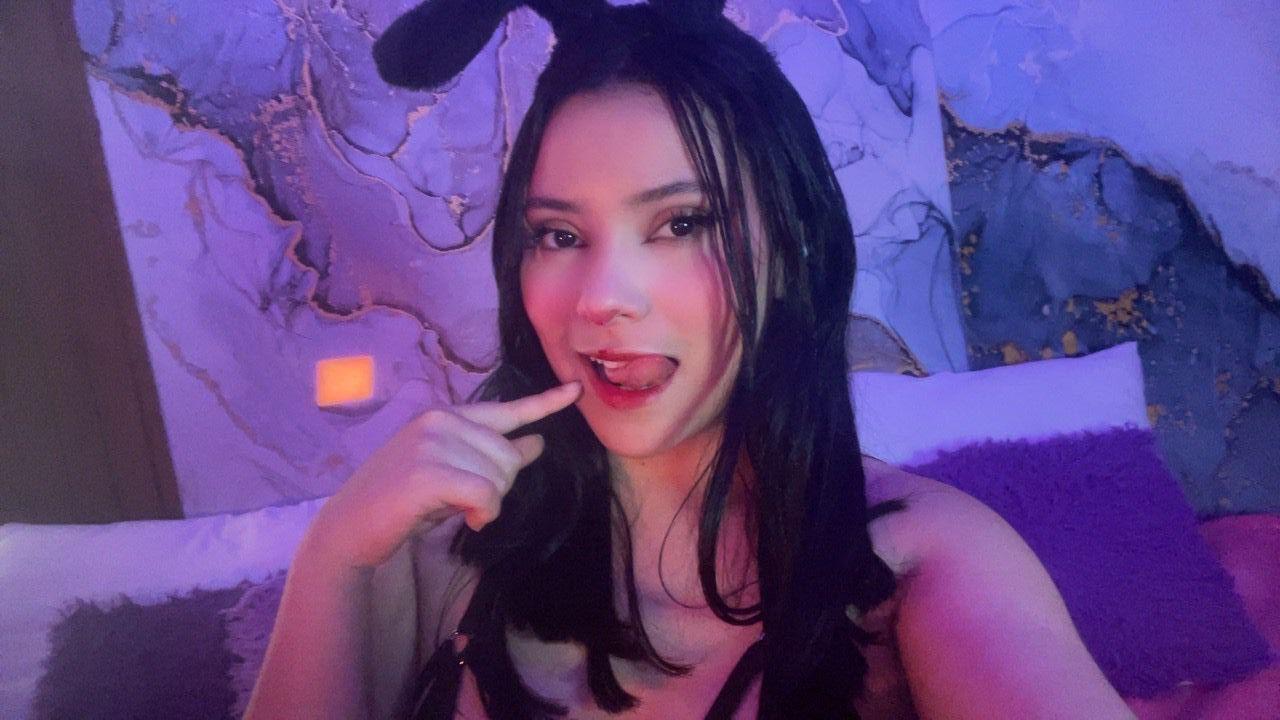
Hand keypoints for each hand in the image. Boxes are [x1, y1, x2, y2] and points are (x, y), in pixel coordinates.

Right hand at [307, 381, 582, 568]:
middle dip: (498, 487)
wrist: (349, 529)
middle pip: (509, 456)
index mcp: (446, 416)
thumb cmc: (402, 503)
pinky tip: (467, 521)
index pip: (507, 409)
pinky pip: (487, 495)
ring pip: (500, 477)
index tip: (576, 390)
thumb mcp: (452, 473)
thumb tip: (536, 443)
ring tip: (452, 508)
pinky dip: (484, 514)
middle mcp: (440, 420)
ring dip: (487, 505)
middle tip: (463, 502)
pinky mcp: (428, 472)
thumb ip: (490, 456)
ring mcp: (432, 443)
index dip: (545, 403)